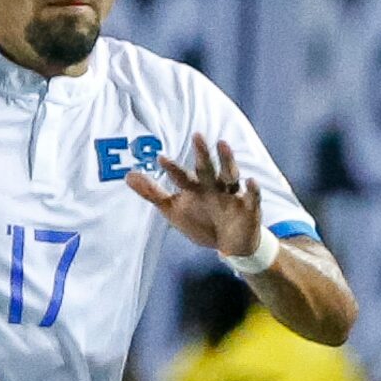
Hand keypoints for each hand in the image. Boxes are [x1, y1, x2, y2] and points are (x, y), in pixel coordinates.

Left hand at [126, 133, 263, 258]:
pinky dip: (252, 190)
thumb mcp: (174, 209)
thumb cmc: (201, 221)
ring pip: (230, 175)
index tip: (159, 157)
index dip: (172, 168)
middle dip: (203, 153)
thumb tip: (128, 176)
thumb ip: (153, 193)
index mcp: (196, 187)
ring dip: (228, 161)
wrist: (230, 244)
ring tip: (223, 144)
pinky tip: (250, 182)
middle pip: (207, 168)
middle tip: (197, 136)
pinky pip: (252, 197)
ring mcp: (232, 195)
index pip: (182, 176)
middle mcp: (214, 186)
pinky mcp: (249, 207)